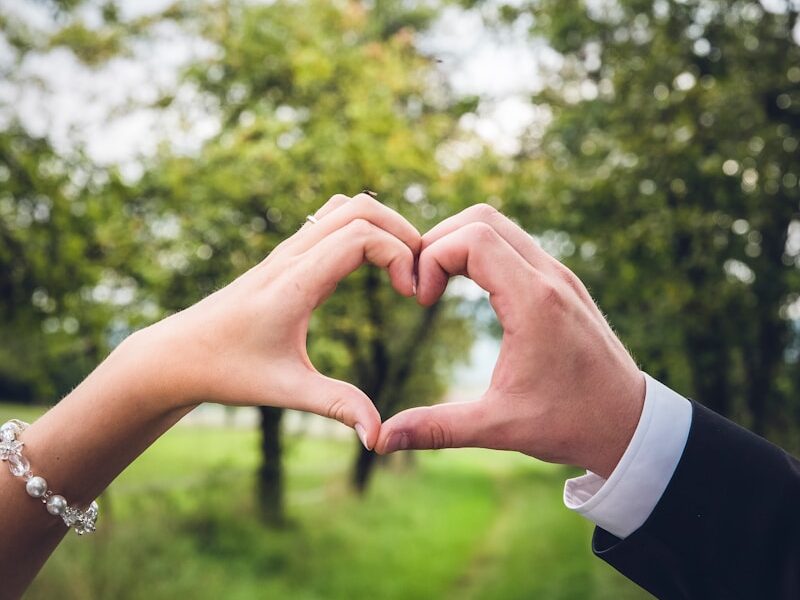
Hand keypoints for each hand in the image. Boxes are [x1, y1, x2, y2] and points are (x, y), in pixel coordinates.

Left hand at [128, 193, 419, 449]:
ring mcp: (287, 250)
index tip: (411, 295)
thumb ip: (338, 407)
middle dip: (401, 232)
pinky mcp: (285, 256)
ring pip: (345, 206)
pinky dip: (362, 227)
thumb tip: (378, 438)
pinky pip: (330, 219)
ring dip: (382, 225)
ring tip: (402, 267)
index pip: (360, 235)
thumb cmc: (228, 371)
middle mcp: (292, 255)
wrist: (178, 355)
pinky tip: (373, 266)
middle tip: (418, 275)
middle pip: (359, 207)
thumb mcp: (287, 390)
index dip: (399, 255)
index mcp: (295, 282)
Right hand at [375, 204, 644, 477]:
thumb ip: (437, 428)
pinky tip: (469, 289)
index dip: (431, 258)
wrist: (631, 423)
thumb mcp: (499, 427)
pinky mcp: (562, 282)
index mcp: (533, 302)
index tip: (421, 301)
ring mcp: (559, 275)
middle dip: (439, 242)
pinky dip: (483, 252)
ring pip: (500, 225)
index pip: (471, 238)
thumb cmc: (570, 423)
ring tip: (439, 286)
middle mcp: (549, 276)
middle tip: (421, 285)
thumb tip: (381, 440)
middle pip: (482, 217)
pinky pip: (516, 243)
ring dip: (461, 243)